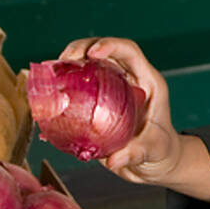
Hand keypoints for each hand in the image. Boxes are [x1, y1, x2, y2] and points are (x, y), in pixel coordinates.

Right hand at [59, 36, 182, 185]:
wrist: (155, 162)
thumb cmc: (161, 152)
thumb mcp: (153, 151)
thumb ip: (136, 154)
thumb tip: (113, 160)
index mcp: (147, 82)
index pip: (129, 52)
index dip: (110, 45)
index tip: (92, 53)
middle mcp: (129, 79)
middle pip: (104, 52)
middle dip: (81, 48)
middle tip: (63, 60)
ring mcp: (112, 88)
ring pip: (89, 64)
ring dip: (68, 63)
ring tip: (51, 71)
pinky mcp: (99, 101)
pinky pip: (80, 85)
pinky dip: (63, 84)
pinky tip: (48, 91)